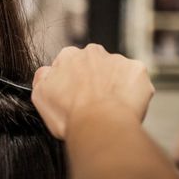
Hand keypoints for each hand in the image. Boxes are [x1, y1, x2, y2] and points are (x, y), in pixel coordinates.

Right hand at [31, 44, 154, 139]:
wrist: (100, 126)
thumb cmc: (70, 115)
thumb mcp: (40, 96)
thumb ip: (42, 77)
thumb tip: (47, 72)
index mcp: (69, 55)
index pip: (69, 64)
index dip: (72, 81)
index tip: (74, 96)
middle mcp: (92, 52)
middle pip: (94, 64)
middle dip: (94, 79)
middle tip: (93, 103)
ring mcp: (117, 60)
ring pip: (115, 72)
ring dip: (114, 85)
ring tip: (110, 108)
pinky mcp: (137, 70)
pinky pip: (136, 79)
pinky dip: (133, 91)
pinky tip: (126, 106)